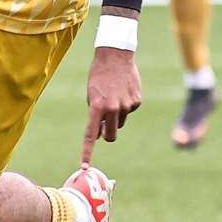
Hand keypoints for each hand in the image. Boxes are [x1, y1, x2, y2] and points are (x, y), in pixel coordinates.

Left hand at [80, 48, 141, 166]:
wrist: (115, 55)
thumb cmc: (98, 76)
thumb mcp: (91, 95)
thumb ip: (95, 115)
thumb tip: (100, 134)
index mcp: (97, 107)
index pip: (91, 135)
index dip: (87, 152)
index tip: (84, 166)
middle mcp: (112, 108)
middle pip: (110, 135)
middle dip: (107, 133)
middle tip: (104, 123)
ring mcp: (127, 106)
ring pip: (120, 122)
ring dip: (116, 115)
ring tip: (114, 95)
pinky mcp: (137, 101)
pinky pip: (130, 110)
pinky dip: (127, 104)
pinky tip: (124, 90)